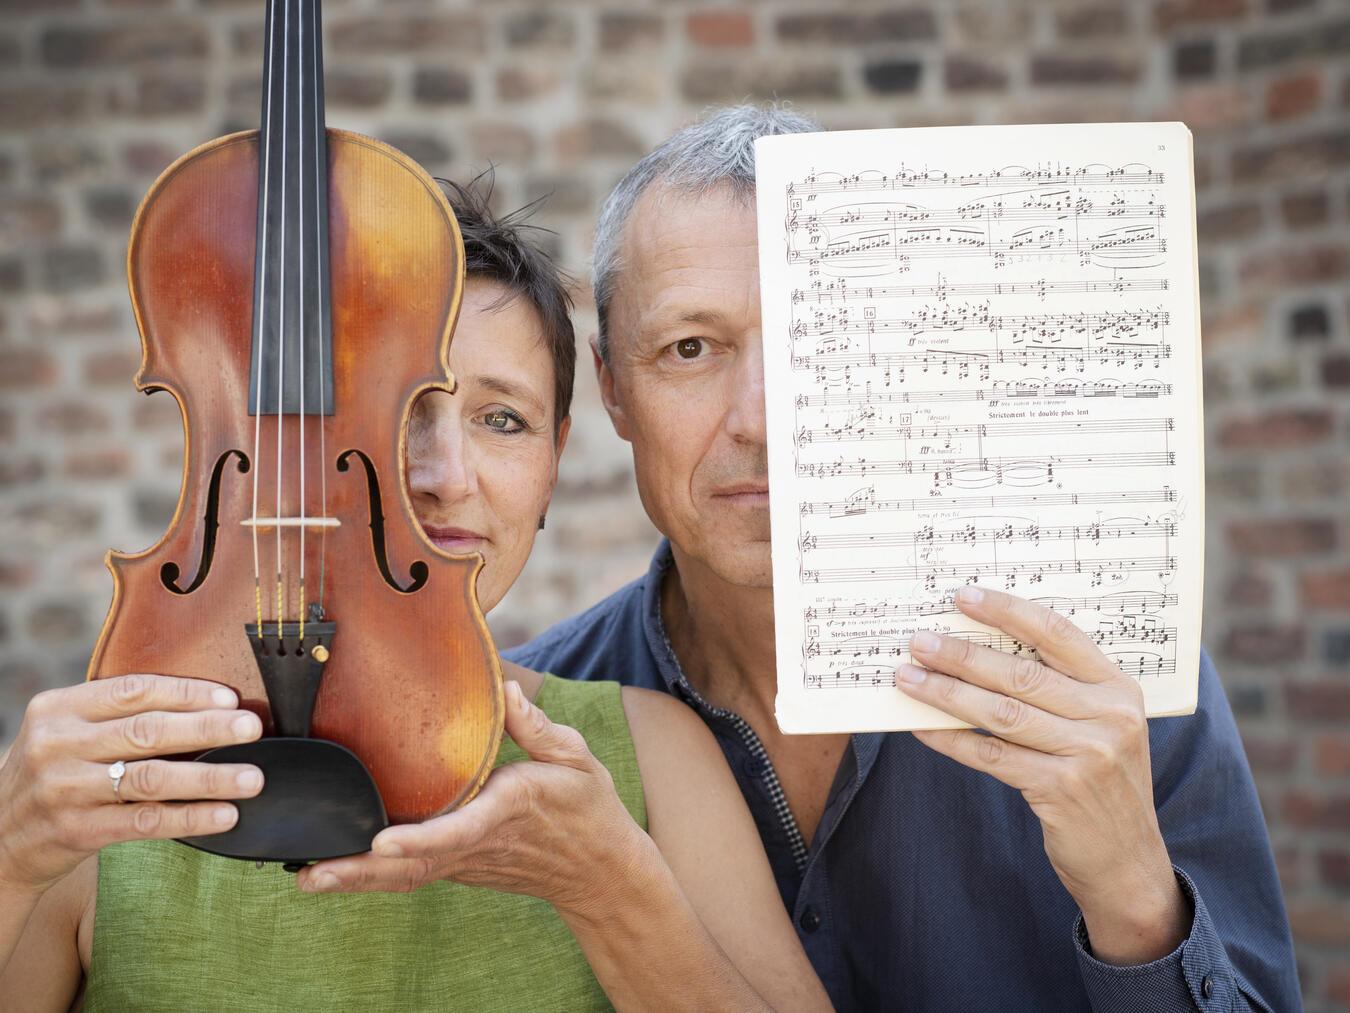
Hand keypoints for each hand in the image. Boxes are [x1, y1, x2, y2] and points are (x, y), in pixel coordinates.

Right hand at [0, 675, 264, 895]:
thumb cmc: (54, 774)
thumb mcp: (66, 733)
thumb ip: (116, 716)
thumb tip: (204, 704)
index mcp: (59, 709)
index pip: (132, 691)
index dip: (186, 693)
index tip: (230, 698)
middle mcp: (58, 745)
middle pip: (148, 731)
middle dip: (208, 728)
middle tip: (253, 728)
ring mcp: (66, 790)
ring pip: (151, 778)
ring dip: (210, 778)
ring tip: (252, 778)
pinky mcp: (78, 831)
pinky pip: (145, 822)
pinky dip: (190, 818)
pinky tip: (224, 815)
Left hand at [298, 680, 657, 921]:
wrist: (600, 871)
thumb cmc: (587, 806)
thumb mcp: (575, 757)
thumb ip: (535, 725)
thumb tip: (503, 688)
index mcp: (509, 808)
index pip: (459, 830)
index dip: (420, 839)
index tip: (382, 841)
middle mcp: (480, 841)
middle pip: (415, 865)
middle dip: (362, 872)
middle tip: (311, 873)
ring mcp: (467, 862)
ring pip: (406, 877)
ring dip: (357, 880)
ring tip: (308, 878)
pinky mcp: (460, 869)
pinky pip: (412, 875)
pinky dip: (373, 877)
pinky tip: (336, 871)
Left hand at [896, 586, 1189, 964]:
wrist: (1128, 860)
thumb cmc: (1100, 781)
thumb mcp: (1101, 726)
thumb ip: (1061, 689)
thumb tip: (979, 650)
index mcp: (1119, 688)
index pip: (1058, 633)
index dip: (1008, 610)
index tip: (963, 597)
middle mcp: (1109, 716)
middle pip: (1021, 673)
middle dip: (962, 655)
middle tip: (919, 641)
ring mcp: (1088, 754)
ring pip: (1001, 713)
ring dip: (947, 693)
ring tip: (909, 677)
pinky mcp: (1060, 789)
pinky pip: (991, 756)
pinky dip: (951, 741)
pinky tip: (922, 728)